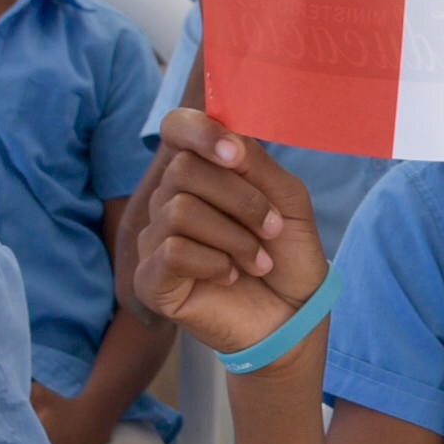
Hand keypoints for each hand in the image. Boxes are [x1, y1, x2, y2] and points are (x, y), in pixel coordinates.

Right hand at [129, 109, 328, 358]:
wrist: (293, 315)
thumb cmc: (287, 253)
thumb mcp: (285, 199)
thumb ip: (256, 164)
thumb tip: (227, 140)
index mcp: (202, 172)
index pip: (177, 128)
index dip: (199, 131)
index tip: (235, 154)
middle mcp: (170, 200)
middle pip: (183, 170)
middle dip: (239, 199)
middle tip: (270, 229)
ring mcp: (156, 239)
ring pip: (178, 210)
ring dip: (233, 237)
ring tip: (257, 261)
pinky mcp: (150, 279)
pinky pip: (171, 251)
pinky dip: (213, 262)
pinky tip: (230, 276)